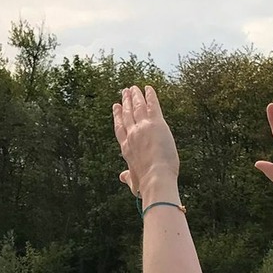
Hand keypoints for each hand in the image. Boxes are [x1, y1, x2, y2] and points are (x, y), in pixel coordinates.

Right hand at [113, 85, 179, 199]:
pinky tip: (149, 88)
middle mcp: (132, 135)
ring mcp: (142, 127)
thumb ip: (128, 177)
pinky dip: (150, 96)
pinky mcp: (156, 123)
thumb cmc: (146, 183)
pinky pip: (152, 105)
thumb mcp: (134, 181)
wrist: (156, 179)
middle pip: (127, 114)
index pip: (120, 128)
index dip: (117, 116)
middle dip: (125, 102)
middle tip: (124, 93)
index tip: (115, 107)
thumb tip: (122, 177)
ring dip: (135, 96)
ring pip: (137, 107)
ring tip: (134, 88)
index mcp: (126, 148)